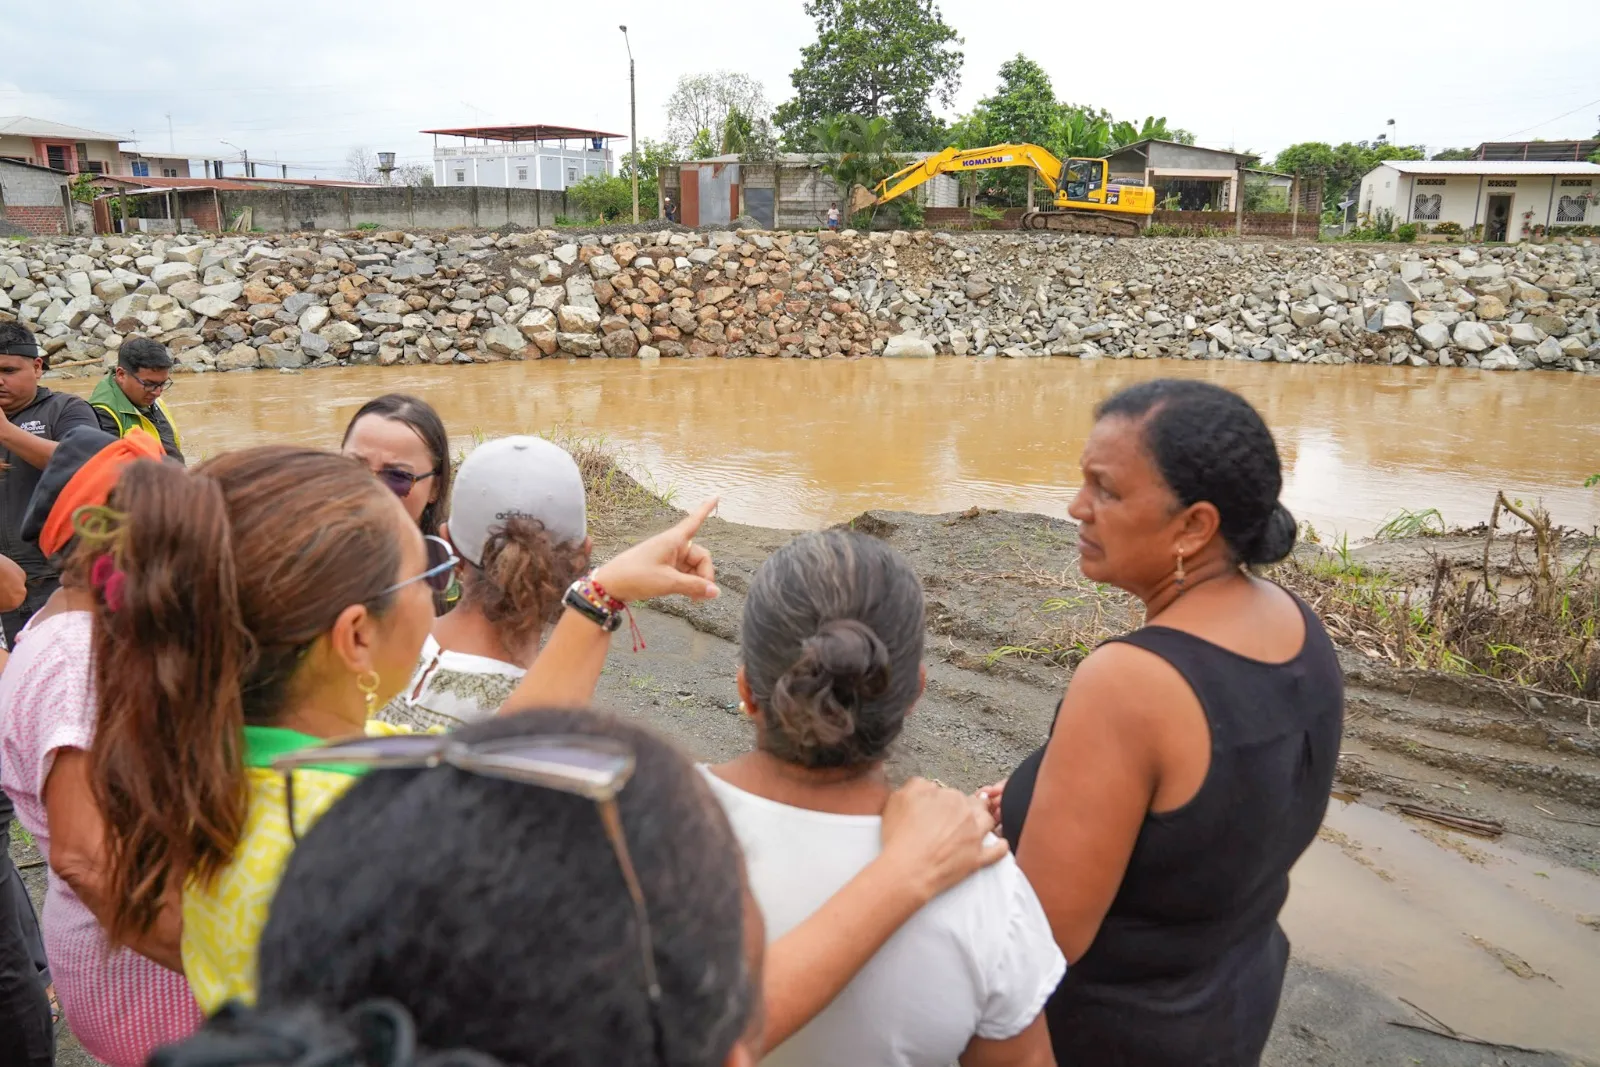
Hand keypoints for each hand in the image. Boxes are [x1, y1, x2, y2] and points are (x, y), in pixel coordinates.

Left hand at [593, 498, 719, 603]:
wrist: (610, 585)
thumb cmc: (636, 576)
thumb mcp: (667, 582)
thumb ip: (694, 586)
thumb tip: (716, 592)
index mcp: (674, 540)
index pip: (695, 521)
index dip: (706, 510)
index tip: (717, 496)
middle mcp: (673, 546)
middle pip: (700, 556)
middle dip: (705, 575)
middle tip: (703, 595)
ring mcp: (668, 558)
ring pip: (693, 568)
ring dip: (697, 582)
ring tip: (696, 600)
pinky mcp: (663, 569)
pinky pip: (683, 574)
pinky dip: (689, 584)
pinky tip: (691, 597)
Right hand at [880, 777, 1007, 903]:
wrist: (907, 870)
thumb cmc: (898, 837)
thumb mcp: (898, 798)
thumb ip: (916, 785)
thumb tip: (926, 786)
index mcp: (947, 795)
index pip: (950, 793)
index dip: (942, 801)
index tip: (935, 811)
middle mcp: (965, 811)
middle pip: (971, 804)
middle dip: (965, 808)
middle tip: (953, 819)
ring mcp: (974, 835)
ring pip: (988, 820)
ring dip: (985, 820)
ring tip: (977, 826)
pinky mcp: (978, 857)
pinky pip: (998, 850)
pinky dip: (1000, 847)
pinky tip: (999, 844)